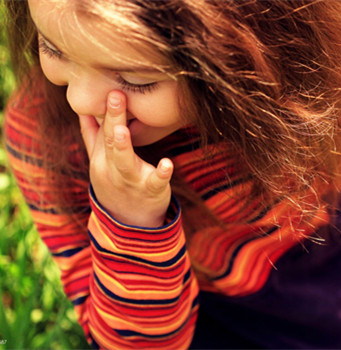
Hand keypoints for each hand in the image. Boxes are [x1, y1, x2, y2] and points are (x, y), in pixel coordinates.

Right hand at [79, 91, 172, 227]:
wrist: (128, 222)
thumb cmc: (116, 183)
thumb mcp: (100, 161)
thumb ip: (92, 135)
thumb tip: (83, 109)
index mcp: (101, 158)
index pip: (102, 130)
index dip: (106, 110)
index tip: (110, 86)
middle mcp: (112, 168)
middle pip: (111, 141)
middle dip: (113, 118)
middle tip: (116, 94)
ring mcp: (130, 180)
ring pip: (124, 161)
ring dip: (123, 145)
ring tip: (122, 129)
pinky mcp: (150, 190)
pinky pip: (155, 182)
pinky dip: (161, 173)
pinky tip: (167, 163)